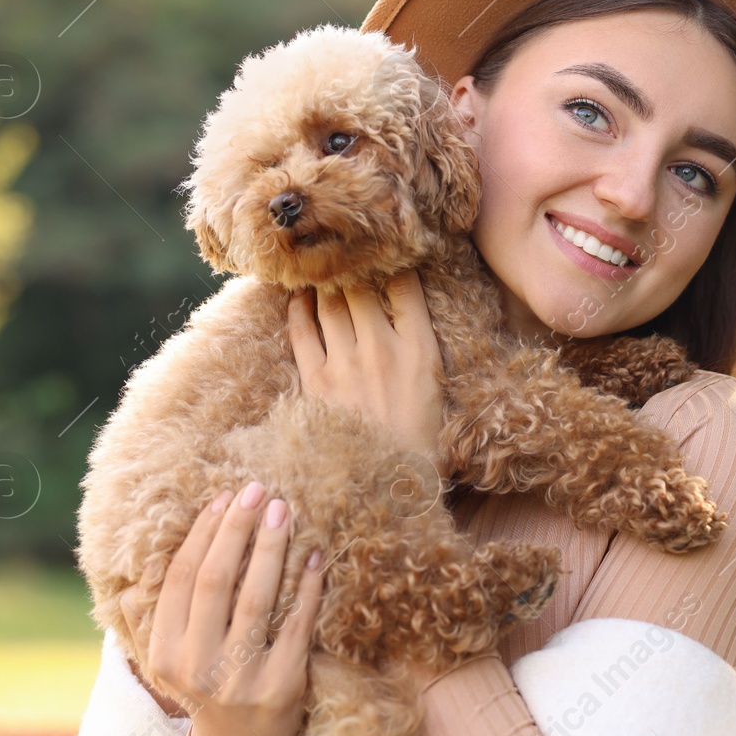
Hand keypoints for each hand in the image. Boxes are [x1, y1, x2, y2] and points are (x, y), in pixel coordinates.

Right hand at [119, 481, 322, 735]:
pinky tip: (314, 554)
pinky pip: (296, 624)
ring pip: (257, 598)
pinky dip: (308, 586)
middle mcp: (198, 666)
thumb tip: (147, 570)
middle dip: (237, 530)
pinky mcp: (282, 684)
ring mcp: (241, 678)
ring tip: (283, 510)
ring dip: (272, 548)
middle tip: (257, 491)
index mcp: (166, 654)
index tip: (224, 499)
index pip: (182, 581)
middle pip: (217, 582)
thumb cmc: (206, 685)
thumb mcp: (171, 658)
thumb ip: (158, 616)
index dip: (203, 535)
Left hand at [287, 271, 446, 471]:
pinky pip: (301, 331)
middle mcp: (382, 349)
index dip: (395, 262)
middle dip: (354, 264)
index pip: (406, 286)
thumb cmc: (420, 440)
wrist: (387, 486)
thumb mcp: (436, 387)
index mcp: (421, 350)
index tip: (388, 251)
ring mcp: (346, 364)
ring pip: (330, 302)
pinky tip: (299, 296)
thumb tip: (408, 311)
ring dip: (325, 280)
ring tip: (320, 265)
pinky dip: (298, 308)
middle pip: (362, 287)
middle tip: (346, 249)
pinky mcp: (317, 381)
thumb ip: (423, 347)